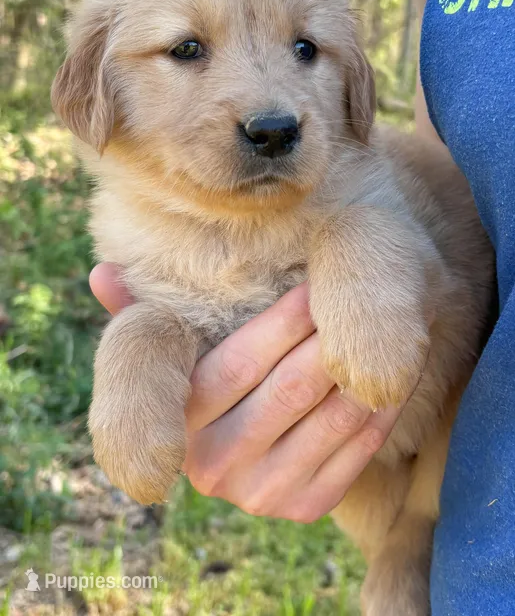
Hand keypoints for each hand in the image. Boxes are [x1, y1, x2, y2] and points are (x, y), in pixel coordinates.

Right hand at [90, 263, 404, 520]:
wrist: (259, 447)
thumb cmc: (219, 374)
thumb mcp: (178, 346)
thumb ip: (140, 314)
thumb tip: (102, 274)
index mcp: (180, 423)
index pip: (239, 364)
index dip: (281, 321)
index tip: (313, 288)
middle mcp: (212, 467)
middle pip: (289, 390)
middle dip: (327, 338)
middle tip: (354, 300)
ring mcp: (260, 495)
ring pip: (328, 417)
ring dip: (359, 368)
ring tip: (381, 327)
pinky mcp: (305, 508)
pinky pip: (356, 449)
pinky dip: (378, 407)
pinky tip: (388, 373)